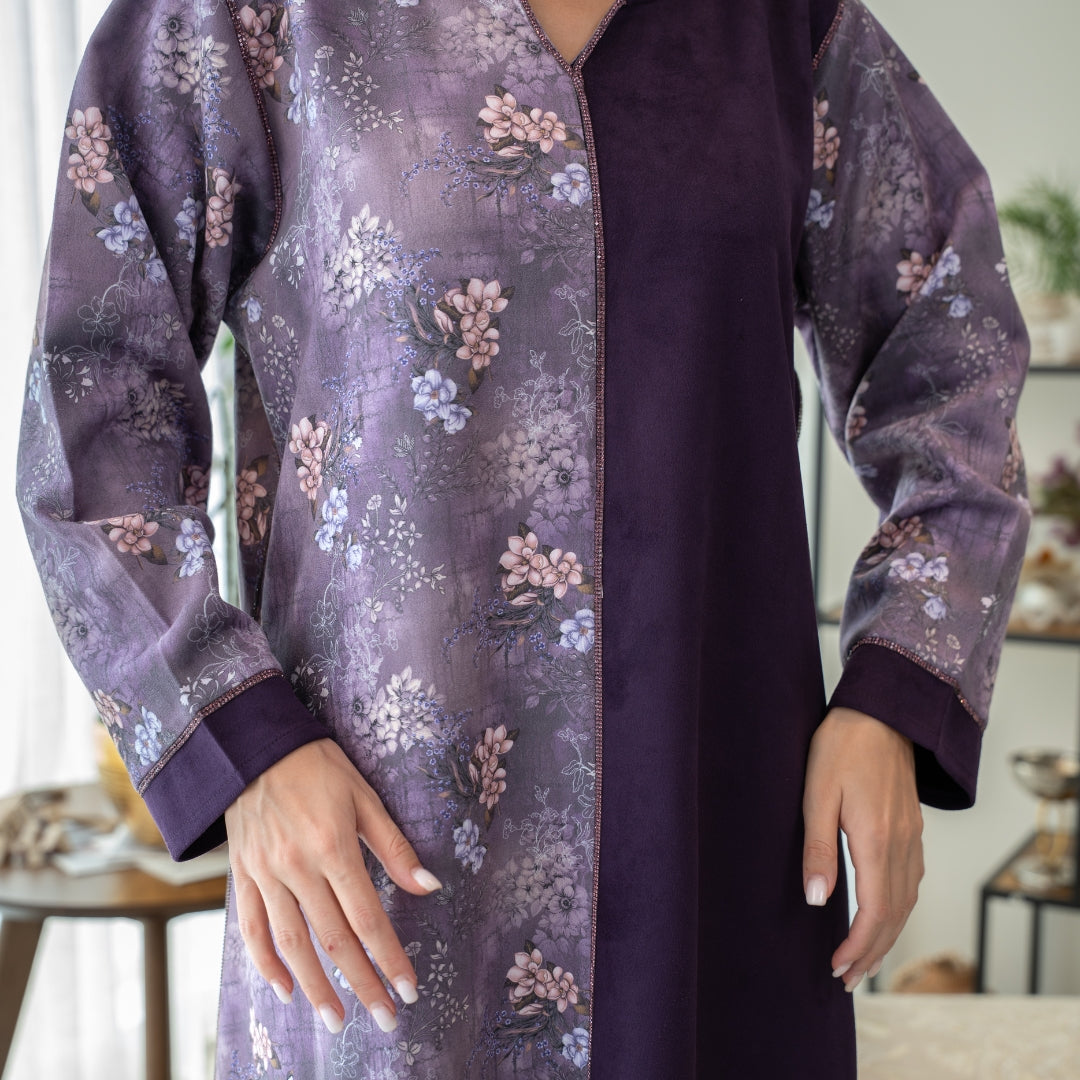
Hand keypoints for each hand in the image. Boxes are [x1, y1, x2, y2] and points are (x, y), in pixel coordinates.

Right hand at [223, 737, 442, 1033]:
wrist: (252, 745)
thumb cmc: (317, 765)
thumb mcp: (364, 795)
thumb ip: (394, 845)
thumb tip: (430, 885)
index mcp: (333, 847)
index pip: (367, 917)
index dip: (390, 957)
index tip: (408, 989)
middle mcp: (296, 867)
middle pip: (333, 940)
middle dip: (362, 984)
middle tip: (384, 1020)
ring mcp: (265, 874)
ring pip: (291, 944)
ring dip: (316, 987)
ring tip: (337, 1021)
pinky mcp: (241, 875)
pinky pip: (250, 929)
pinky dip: (266, 963)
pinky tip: (285, 989)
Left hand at [801, 706, 923, 991]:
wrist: (882, 711)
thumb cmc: (842, 746)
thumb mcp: (817, 794)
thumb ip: (817, 848)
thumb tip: (818, 900)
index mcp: (876, 839)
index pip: (874, 912)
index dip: (858, 946)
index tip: (837, 968)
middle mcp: (902, 844)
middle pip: (894, 916)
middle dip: (871, 952)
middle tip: (847, 978)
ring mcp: (912, 837)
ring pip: (907, 902)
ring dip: (886, 935)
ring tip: (863, 958)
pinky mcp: (911, 827)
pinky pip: (911, 881)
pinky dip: (898, 909)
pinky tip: (884, 913)